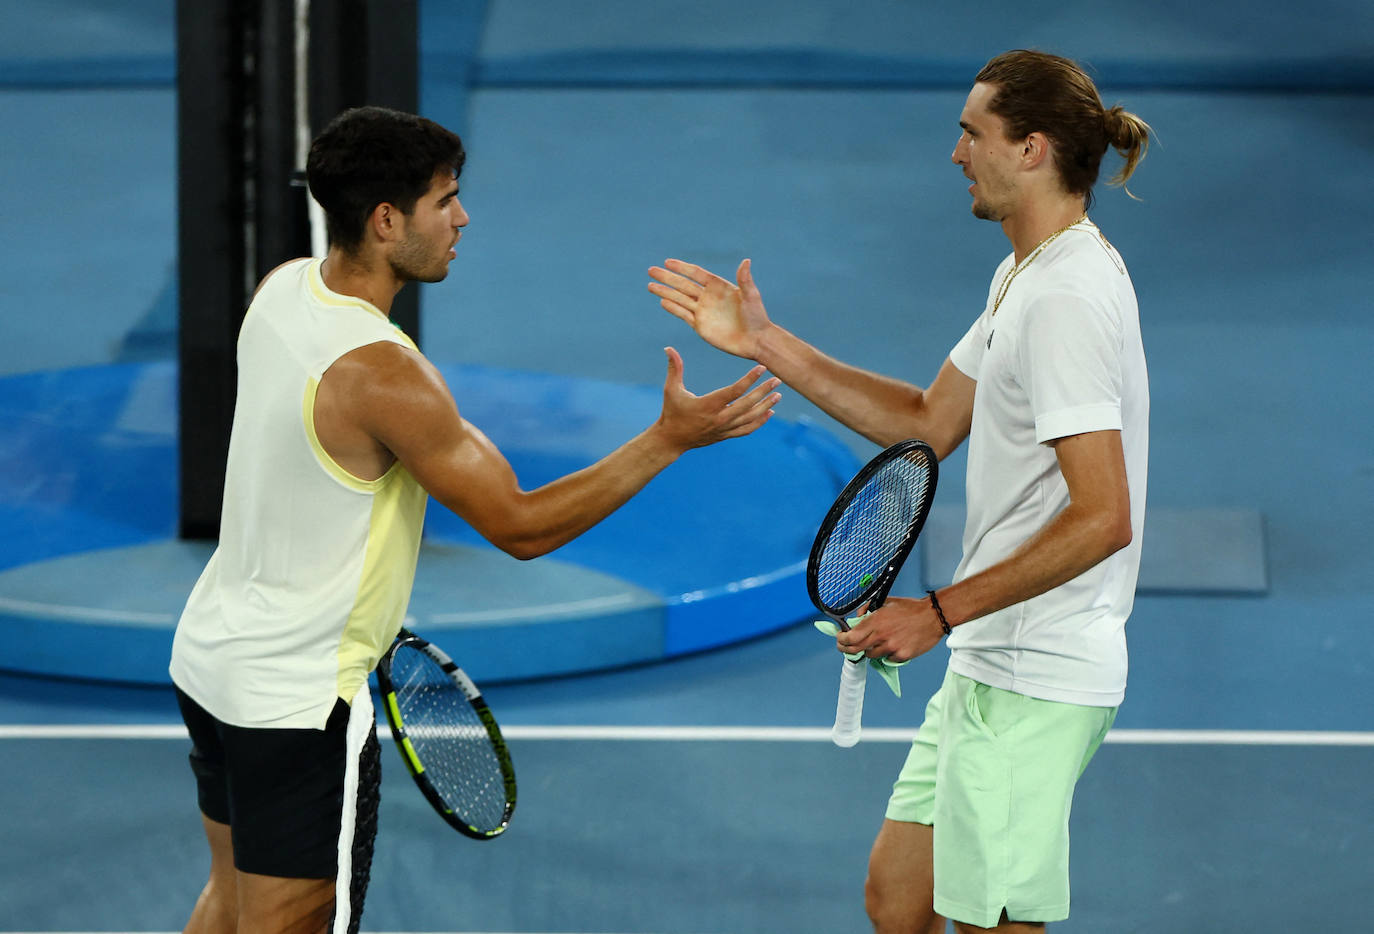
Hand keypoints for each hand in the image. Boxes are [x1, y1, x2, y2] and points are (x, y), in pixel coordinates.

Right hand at [647, 258, 772, 359]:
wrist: (755, 341)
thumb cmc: (756, 316)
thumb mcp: (751, 295)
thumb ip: (745, 279)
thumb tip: (746, 261)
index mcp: (718, 286)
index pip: (696, 273)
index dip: (682, 267)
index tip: (668, 262)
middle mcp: (708, 297)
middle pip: (683, 284)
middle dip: (667, 277)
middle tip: (651, 270)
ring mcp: (703, 311)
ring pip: (679, 298)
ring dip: (665, 292)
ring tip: (650, 285)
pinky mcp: (700, 326)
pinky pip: (683, 315)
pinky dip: (673, 308)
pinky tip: (662, 302)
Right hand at [654, 347, 780, 450]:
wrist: (672, 440)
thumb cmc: (672, 412)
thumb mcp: (671, 389)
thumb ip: (674, 368)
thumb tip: (668, 348)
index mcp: (708, 405)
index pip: (734, 391)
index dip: (750, 379)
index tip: (761, 369)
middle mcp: (719, 418)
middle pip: (747, 404)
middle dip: (764, 391)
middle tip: (777, 380)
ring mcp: (724, 428)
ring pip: (750, 418)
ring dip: (765, 405)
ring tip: (777, 395)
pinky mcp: (726, 435)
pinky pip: (747, 429)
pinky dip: (760, 421)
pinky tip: (769, 412)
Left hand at [834, 597, 944, 662]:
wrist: (934, 616)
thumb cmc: (910, 608)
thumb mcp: (886, 601)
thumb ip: (868, 608)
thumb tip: (857, 617)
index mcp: (876, 621)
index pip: (851, 637)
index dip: (841, 640)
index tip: (840, 638)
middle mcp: (881, 636)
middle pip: (856, 650)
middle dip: (847, 649)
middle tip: (846, 647)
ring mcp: (892, 648)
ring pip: (872, 655)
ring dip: (871, 650)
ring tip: (879, 641)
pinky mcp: (902, 656)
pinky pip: (888, 659)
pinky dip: (888, 654)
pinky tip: (895, 644)